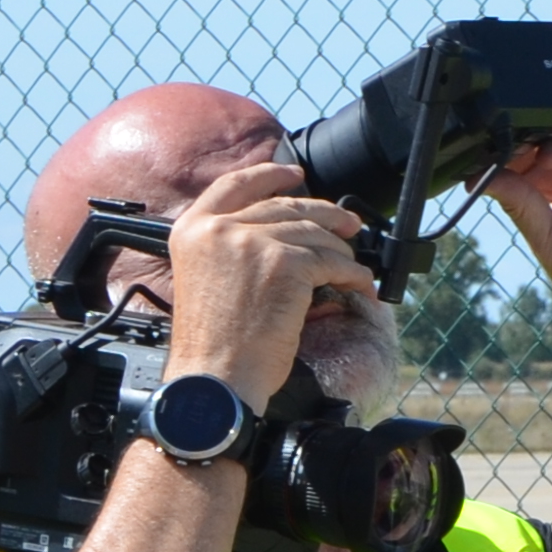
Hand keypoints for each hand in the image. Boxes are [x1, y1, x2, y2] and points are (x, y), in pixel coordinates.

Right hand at [161, 161, 377, 402]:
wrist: (215, 377)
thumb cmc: (213, 343)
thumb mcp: (206, 277)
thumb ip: (231, 245)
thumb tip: (283, 229)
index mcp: (192, 229)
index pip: (235, 184)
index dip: (270, 175)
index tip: (296, 175)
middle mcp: (218, 228)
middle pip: (284, 206)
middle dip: (324, 214)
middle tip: (348, 225)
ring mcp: (251, 241)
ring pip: (314, 233)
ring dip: (341, 252)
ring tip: (353, 268)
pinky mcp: (285, 263)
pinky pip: (332, 261)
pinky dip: (353, 274)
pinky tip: (359, 285)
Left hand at [488, 118, 551, 357]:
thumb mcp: (548, 239)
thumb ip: (520, 203)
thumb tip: (480, 177)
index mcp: (545, 195)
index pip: (519, 159)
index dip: (505, 152)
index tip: (489, 157)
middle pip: (544, 136)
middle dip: (528, 137)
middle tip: (517, 149)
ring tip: (548, 158)